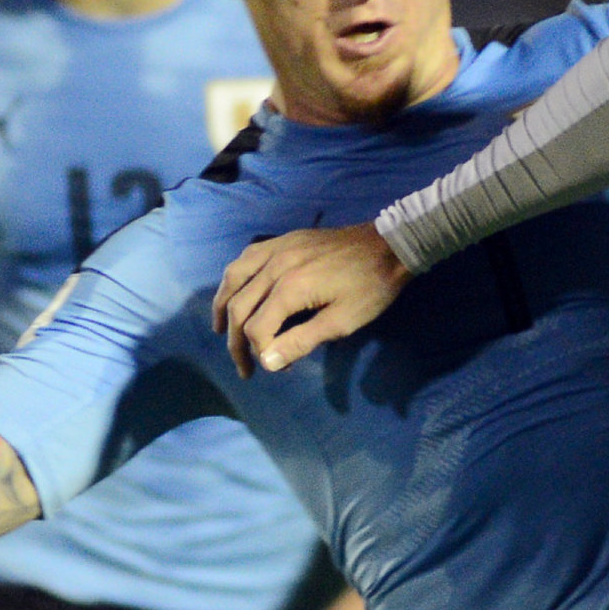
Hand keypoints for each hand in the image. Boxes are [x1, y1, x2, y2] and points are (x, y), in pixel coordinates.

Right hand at [214, 222, 407, 375]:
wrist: (389, 245)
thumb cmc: (371, 287)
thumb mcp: (343, 322)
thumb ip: (302, 341)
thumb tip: (268, 362)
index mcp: (290, 288)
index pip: (257, 328)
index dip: (260, 353)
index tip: (274, 368)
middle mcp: (275, 265)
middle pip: (239, 306)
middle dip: (236, 341)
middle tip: (243, 366)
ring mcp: (277, 249)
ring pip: (235, 278)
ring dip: (223, 306)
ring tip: (219, 330)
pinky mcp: (284, 240)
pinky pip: (247, 258)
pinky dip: (235, 278)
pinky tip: (236, 291)